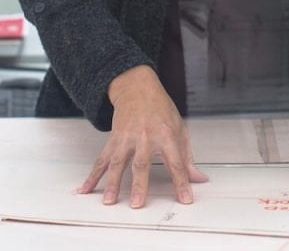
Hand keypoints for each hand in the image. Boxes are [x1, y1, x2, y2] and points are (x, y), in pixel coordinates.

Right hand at [76, 65, 207, 207]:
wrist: (139, 88)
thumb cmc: (161, 109)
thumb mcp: (180, 128)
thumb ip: (187, 157)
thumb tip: (199, 179)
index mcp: (167, 134)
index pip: (176, 162)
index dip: (182, 182)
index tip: (185, 199)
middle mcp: (147, 136)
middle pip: (142, 163)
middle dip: (139, 184)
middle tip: (137, 203)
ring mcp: (128, 138)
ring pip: (119, 162)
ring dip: (113, 182)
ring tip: (109, 200)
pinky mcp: (114, 139)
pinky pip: (102, 159)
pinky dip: (93, 175)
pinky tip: (86, 189)